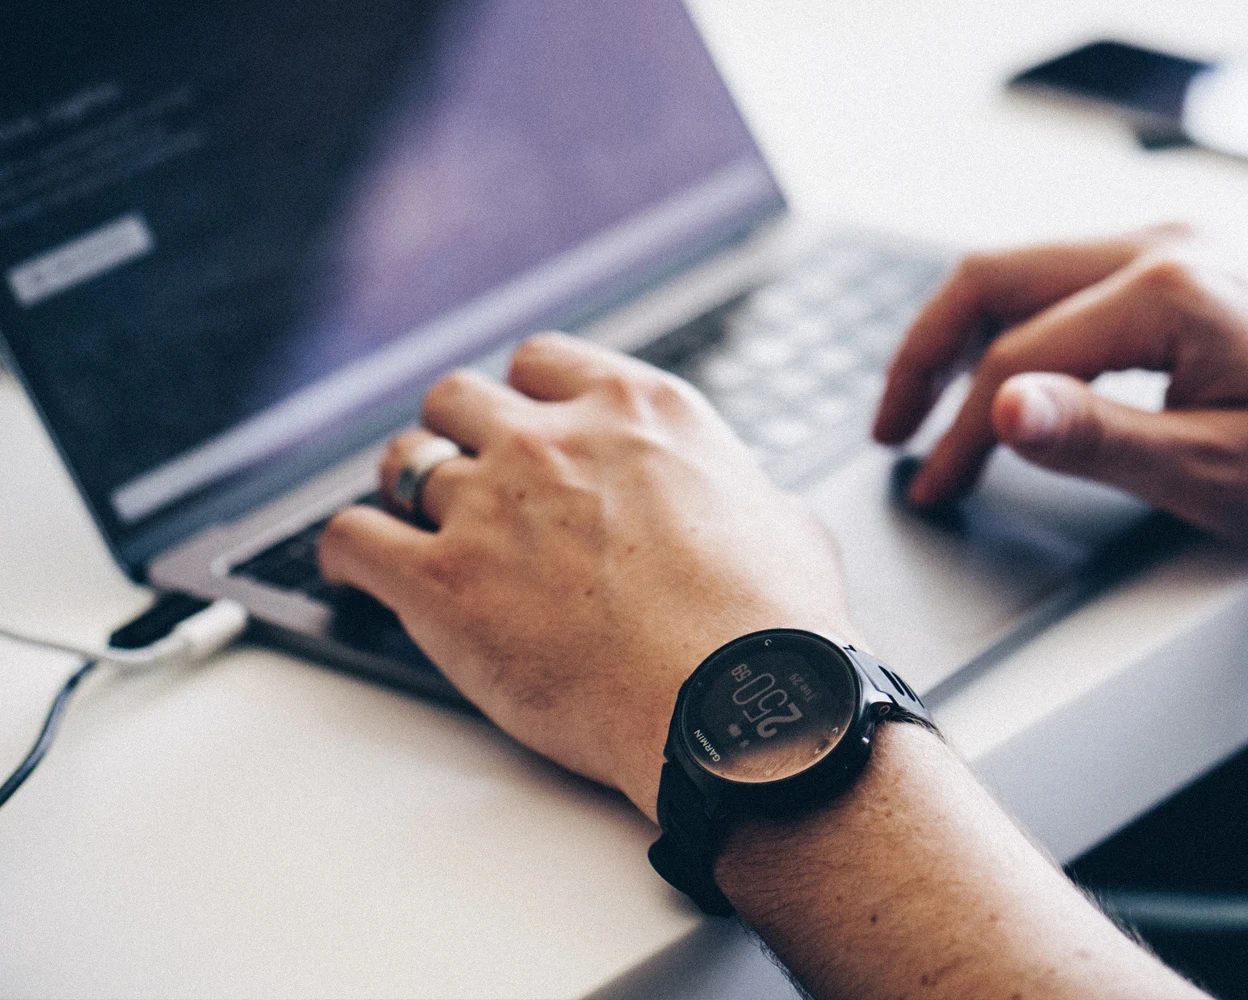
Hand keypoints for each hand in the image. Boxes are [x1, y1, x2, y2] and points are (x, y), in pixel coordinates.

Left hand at [317, 334, 854, 820]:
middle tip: (468, 479)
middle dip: (458, 434)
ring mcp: (492, 505)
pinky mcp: (443, 582)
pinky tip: (355, 570)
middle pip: (458, 397)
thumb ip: (742, 495)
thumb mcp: (786, 523)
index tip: (524, 425)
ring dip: (408, 491)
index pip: (541, 361)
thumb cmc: (775, 627)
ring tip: (414, 525)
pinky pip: (351, 539)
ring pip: (403, 461)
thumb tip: (751, 509)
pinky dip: (346, 553)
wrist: (739, 705)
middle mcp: (555, 440)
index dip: (524, 397)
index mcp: (639, 413)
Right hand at [875, 226, 1247, 548]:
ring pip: (1021, 274)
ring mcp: (1172, 250)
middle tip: (890, 429)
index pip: (1019, 359)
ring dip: (962, 337)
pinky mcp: (1180, 270)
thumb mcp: (1215, 472)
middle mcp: (1164, 248)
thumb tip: (1000, 407)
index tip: (936, 489)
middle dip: (925, 355)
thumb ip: (1098, 438)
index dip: (962, 433)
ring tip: (924, 407)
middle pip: (994, 279)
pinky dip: (1012, 330)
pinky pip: (1064, 284)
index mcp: (1169, 290)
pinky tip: (999, 379)